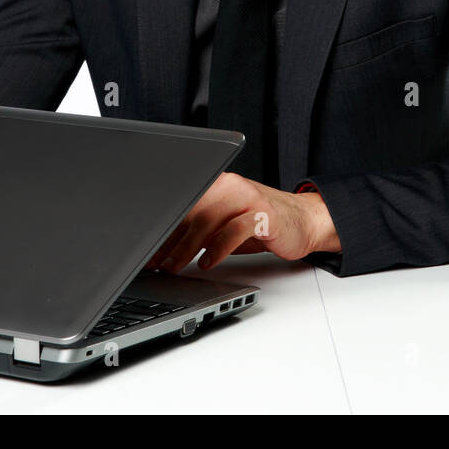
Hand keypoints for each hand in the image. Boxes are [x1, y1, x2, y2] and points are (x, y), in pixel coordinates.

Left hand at [144, 171, 340, 272]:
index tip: (145, 249)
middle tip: (155, 262)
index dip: (161, 228)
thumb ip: (199, 230)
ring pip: (208, 220)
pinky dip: (217, 248)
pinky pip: (234, 231)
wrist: (303, 221)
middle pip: (190, 211)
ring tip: (174, 266)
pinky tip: (207, 262)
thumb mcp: (224, 225)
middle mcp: (230, 185)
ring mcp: (248, 198)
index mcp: (216, 183)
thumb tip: (162, 249)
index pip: (182, 203)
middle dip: (168, 241)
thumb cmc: (260, 224)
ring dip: (186, 247)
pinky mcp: (264, 215)